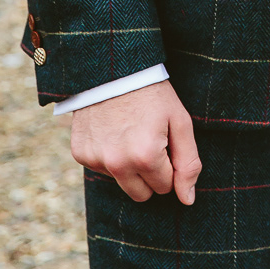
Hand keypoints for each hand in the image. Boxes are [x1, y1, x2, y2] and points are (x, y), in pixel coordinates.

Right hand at [69, 80, 201, 203]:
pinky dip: (109, 156)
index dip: (169, 165)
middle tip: (149, 141)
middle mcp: (118, 164)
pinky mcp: (80, 154)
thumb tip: (187, 199)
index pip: (166, 187)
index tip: (165, 141)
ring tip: (130, 132)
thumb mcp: (179, 122)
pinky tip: (112, 131)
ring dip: (128, 166)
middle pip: (142, 194)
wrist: (114, 69)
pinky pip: (102, 170)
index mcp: (145, 157)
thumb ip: (188, 163)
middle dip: (150, 174)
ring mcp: (96, 160)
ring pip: (121, 183)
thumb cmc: (152, 94)